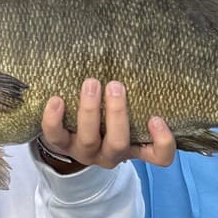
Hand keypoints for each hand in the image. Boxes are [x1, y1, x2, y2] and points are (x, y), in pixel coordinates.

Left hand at [39, 79, 176, 171]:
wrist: (71, 136)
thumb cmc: (105, 119)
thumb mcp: (124, 113)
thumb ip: (135, 98)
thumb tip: (139, 60)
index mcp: (133, 147)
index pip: (159, 157)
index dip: (162, 142)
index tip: (155, 118)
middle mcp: (110, 154)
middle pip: (118, 144)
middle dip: (116, 114)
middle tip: (115, 85)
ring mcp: (85, 152)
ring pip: (89, 139)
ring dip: (89, 110)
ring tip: (91, 83)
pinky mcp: (61, 145)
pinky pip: (55, 136)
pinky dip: (54, 119)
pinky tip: (57, 100)